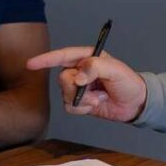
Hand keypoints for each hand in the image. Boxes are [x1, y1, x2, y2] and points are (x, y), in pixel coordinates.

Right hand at [28, 47, 145, 122]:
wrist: (134, 103)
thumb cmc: (128, 82)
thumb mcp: (115, 69)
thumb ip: (95, 67)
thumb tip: (78, 77)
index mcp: (86, 57)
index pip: (62, 56)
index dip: (45, 59)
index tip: (30, 64)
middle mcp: (79, 71)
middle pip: (63, 79)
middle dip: (77, 88)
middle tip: (93, 89)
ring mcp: (78, 87)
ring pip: (65, 95)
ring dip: (84, 100)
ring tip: (99, 97)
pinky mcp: (80, 102)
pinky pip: (69, 107)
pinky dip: (83, 108)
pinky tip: (96, 104)